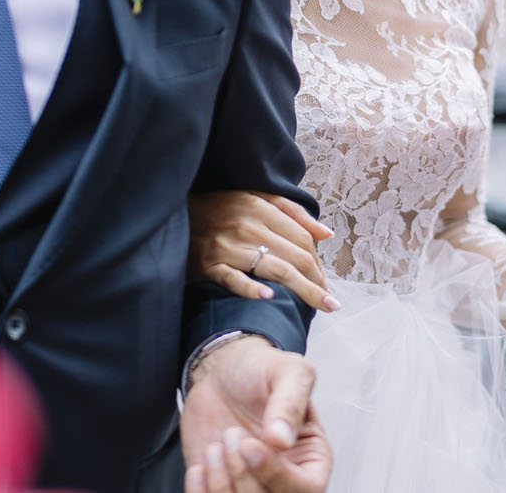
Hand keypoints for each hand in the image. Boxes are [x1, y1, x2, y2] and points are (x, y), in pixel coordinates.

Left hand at [182, 336, 330, 492]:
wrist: (224, 375)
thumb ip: (290, 402)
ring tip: (217, 446)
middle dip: (245, 476)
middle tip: (232, 437)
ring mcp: (251, 484)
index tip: (253, 445)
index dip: (277, 474)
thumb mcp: (287, 371)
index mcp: (310, 456)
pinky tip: (200, 466)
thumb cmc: (261, 371)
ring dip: (222, 485)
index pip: (306, 488)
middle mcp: (282, 476)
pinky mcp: (221, 487)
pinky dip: (201, 492)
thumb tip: (282, 438)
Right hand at [189, 190, 338, 312]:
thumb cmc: (219, 210)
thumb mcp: (253, 199)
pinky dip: (252, 288)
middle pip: (295, 256)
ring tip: (322, 306)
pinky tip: (270, 298)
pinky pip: (234, 279)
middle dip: (318, 281)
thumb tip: (327, 234)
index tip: (326, 281)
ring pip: (275, 269)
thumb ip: (291, 212)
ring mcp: (228, 246)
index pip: (301, 238)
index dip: (318, 262)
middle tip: (330, 303)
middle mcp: (247, 225)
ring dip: (303, 290)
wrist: (174, 219)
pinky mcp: (209, 265)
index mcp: (259, 207)